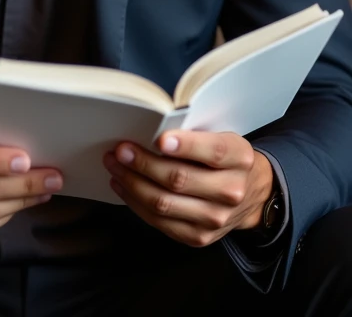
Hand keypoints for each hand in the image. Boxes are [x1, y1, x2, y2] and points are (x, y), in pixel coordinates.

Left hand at [104, 130, 273, 247]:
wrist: (252, 194)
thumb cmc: (226, 158)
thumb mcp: (222, 135)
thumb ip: (194, 133)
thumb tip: (151, 129)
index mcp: (239, 158)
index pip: (213, 151)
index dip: (185, 146)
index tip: (160, 139)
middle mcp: (230, 191)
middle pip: (179, 179)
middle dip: (143, 164)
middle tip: (121, 150)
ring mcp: (215, 218)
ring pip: (164, 203)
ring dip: (132, 183)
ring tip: (114, 166)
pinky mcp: (199, 237)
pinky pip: (160, 222)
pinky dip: (136, 203)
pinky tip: (123, 186)